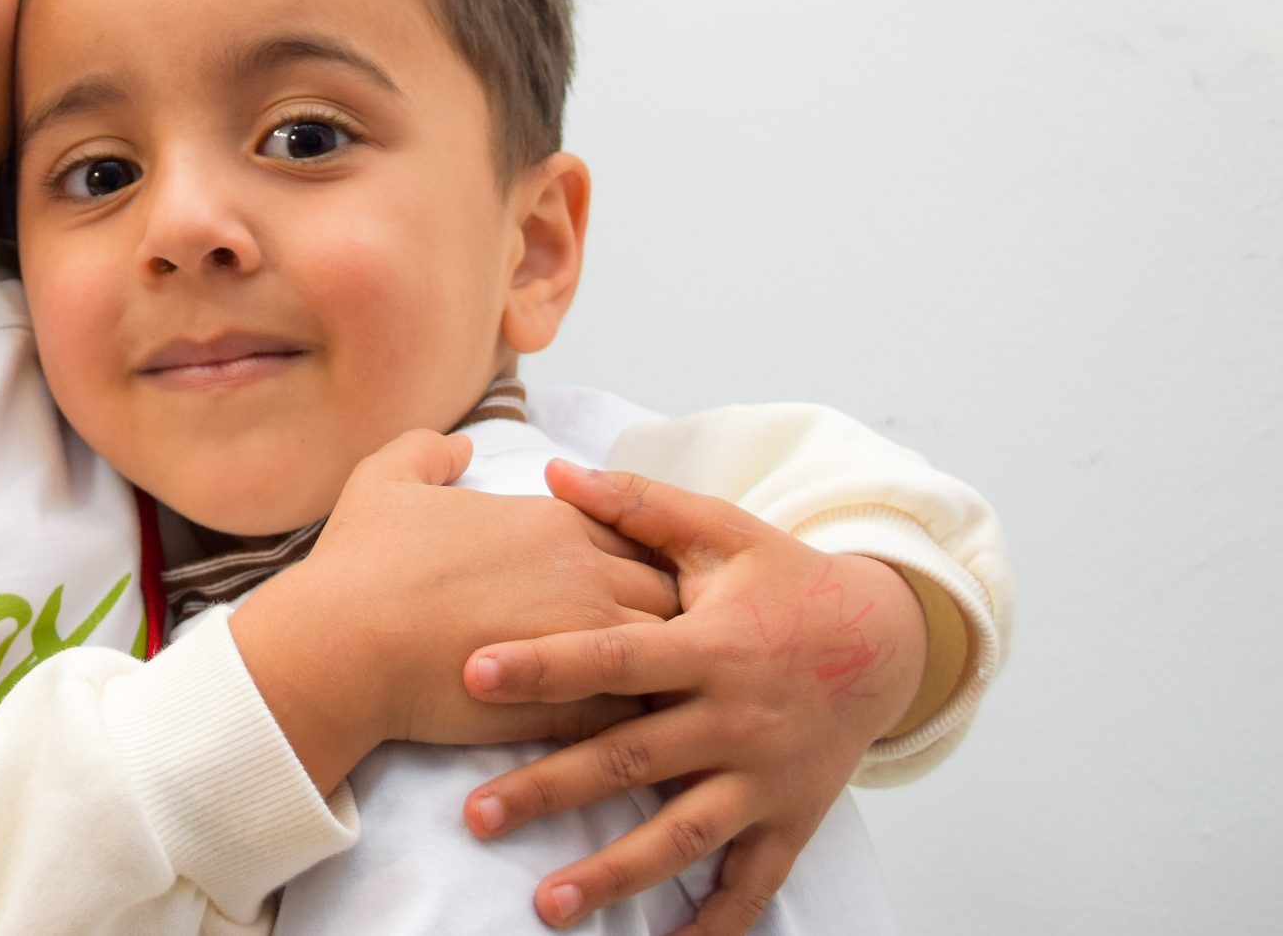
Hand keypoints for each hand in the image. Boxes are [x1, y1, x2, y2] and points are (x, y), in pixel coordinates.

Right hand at [230, 432, 681, 795]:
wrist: (340, 646)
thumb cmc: (361, 564)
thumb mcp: (385, 480)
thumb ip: (428, 451)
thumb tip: (460, 445)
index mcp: (553, 522)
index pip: (637, 531)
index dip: (635, 554)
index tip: (620, 576)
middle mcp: (585, 575)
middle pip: (670, 589)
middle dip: (667, 609)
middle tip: (654, 633)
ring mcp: (586, 642)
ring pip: (671, 651)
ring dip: (663, 664)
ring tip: (647, 682)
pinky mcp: (575, 705)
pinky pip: (637, 710)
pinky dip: (637, 715)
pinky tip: (622, 726)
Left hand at [459, 462, 928, 933]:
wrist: (887, 640)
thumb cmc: (785, 581)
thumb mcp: (722, 533)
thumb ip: (638, 506)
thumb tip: (555, 470)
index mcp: (709, 644)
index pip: (614, 656)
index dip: (545, 664)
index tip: (473, 672)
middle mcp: (736, 717)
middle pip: (631, 757)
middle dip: (551, 788)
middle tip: (476, 812)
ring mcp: (765, 777)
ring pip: (682, 833)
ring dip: (615, 872)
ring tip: (546, 902)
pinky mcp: (791, 819)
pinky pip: (750, 882)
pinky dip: (713, 921)